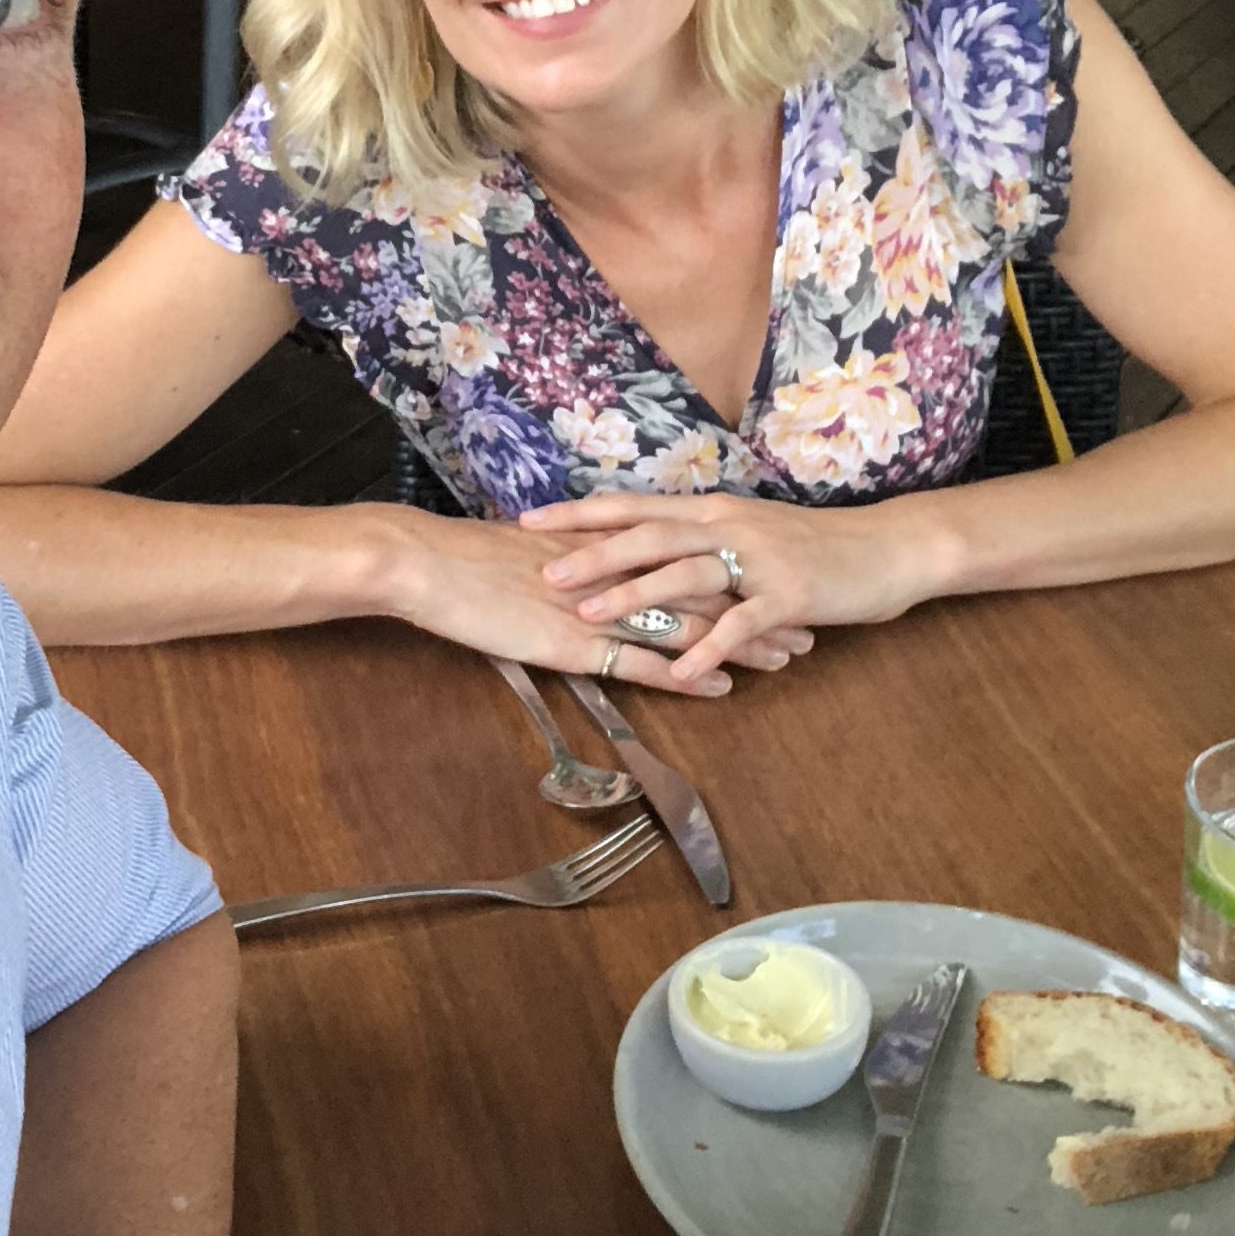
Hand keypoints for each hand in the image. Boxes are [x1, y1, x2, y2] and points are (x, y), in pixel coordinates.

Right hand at [376, 505, 810, 698]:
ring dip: (742, 643)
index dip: (732, 572)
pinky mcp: (577, 644)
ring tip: (789, 658)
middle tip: (806, 622)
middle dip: (759, 607)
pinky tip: (724, 687)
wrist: (428, 564)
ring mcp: (599, 608)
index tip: (771, 583)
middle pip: (705, 588)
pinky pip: (644, 662)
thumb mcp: (529, 554)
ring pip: (688, 625)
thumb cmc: (465, 561)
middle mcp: (614, 572)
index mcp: (605, 547)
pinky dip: (688, 674)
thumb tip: (591, 574)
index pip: (684, 558)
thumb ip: (569, 564)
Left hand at [518, 495, 941, 688]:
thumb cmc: (814, 545)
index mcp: (712, 511)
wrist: (887, 549)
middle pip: (648, 536)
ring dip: (634, 596)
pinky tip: (680, 673)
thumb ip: (699, 539)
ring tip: (589, 616)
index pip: (633, 506)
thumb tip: (643, 550)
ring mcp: (758, 561)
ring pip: (685, 574)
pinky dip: (708, 648)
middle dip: (592, 555)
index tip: (529, 519)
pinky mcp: (789, 597)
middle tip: (543, 571)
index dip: (580, 513)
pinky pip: (741, 623)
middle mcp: (728, 528)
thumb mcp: (748, 532)